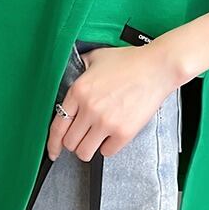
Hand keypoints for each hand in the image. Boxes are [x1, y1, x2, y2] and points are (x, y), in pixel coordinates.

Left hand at [46, 44, 178, 161]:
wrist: (156, 67)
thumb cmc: (129, 61)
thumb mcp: (96, 57)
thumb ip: (79, 67)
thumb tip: (71, 72)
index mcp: (79, 90)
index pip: (57, 126)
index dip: (52, 143)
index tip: (53, 151)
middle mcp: (89, 108)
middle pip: (70, 142)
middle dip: (73, 142)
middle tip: (81, 137)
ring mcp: (106, 122)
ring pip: (85, 152)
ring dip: (88, 148)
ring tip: (95, 139)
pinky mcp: (124, 132)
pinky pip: (107, 152)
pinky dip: (107, 147)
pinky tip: (112, 136)